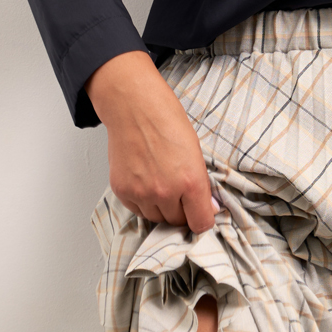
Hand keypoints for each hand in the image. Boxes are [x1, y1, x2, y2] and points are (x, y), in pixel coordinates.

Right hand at [85, 51, 216, 232]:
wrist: (134, 107)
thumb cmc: (166, 122)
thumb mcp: (196, 152)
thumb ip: (202, 185)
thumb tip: (209, 208)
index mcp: (190, 182)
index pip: (201, 223)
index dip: (202, 219)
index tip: (200, 213)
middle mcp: (165, 192)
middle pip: (177, 222)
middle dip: (181, 211)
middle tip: (179, 191)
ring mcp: (141, 193)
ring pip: (156, 218)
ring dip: (161, 208)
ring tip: (160, 183)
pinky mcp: (122, 191)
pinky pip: (136, 210)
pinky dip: (142, 202)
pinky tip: (145, 181)